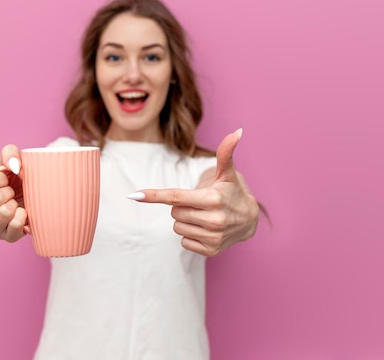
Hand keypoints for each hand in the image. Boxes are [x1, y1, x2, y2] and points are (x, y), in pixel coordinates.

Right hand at [0, 145, 30, 241]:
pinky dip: (22, 216)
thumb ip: (9, 153)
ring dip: (14, 203)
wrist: (33, 195)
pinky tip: (23, 212)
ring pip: (4, 213)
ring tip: (15, 202)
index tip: (5, 178)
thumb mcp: (11, 160)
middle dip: (8, 190)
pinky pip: (15, 227)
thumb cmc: (15, 178)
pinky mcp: (7, 238)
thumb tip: (13, 166)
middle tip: (11, 192)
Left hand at [131, 129, 259, 256]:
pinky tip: (205, 229)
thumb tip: (237, 132)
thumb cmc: (232, 192)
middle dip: (181, 206)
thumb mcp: (227, 173)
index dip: (154, 195)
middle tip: (198, 203)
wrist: (250, 220)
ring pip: (177, 227)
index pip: (176, 197)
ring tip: (203, 216)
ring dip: (185, 221)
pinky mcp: (211, 251)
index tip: (134, 195)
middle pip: (174, 212)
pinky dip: (190, 235)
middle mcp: (214, 219)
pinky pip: (184, 241)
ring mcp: (213, 237)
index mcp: (213, 199)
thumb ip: (226, 153)